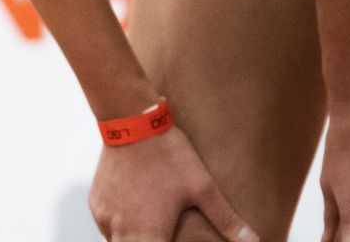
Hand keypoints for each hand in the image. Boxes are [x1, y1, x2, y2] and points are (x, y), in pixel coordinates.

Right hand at [89, 126, 257, 241]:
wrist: (130, 119)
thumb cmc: (169, 154)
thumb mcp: (202, 187)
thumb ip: (227, 220)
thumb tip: (254, 241)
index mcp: (148, 233)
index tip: (173, 240)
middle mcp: (120, 230)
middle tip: (165, 232)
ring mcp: (104, 217)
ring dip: (135, 239)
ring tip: (153, 225)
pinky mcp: (95, 203)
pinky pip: (107, 227)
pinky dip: (121, 229)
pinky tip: (137, 214)